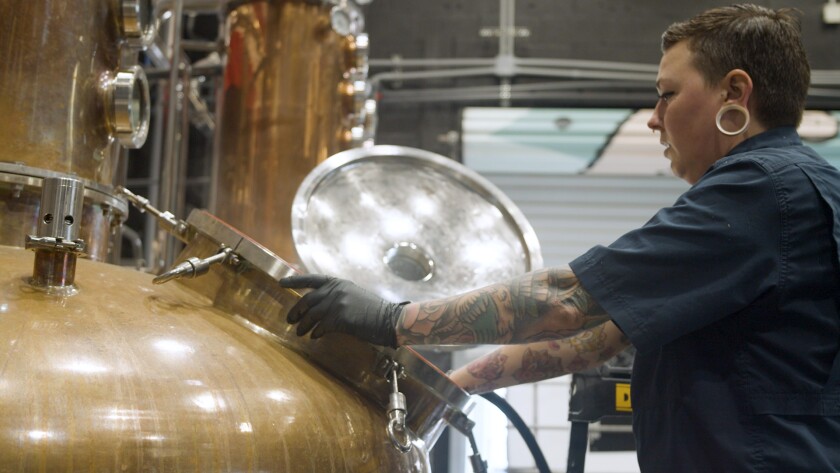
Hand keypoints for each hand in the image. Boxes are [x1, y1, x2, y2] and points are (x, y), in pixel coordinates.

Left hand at [279, 274, 406, 347]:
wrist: (388, 319)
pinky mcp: (339, 318)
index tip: (281, 283)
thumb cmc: (373, 310)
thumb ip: (336, 297)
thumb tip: (318, 307)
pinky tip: (315, 337)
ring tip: (299, 332)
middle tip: (290, 320)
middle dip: (295, 311)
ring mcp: (337, 303)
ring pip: (311, 315)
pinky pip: (320, 327)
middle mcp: (336, 290)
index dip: (294, 280)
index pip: (311, 279)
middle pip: (307, 300)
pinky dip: (316, 333)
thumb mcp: (353, 295)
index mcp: (338, 282)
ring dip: (303, 325)